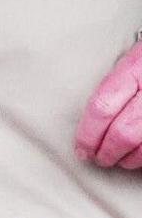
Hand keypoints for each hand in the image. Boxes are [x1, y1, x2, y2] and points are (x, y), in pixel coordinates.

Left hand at [75, 39, 141, 168]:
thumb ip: (115, 84)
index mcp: (135, 68)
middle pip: (123, 132)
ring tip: (119, 159)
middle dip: (106, 151)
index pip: (102, 106)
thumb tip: (89, 118)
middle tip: (97, 157)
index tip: (81, 147)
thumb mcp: (133, 58)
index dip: (87, 133)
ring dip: (128, 159)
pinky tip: (139, 156)